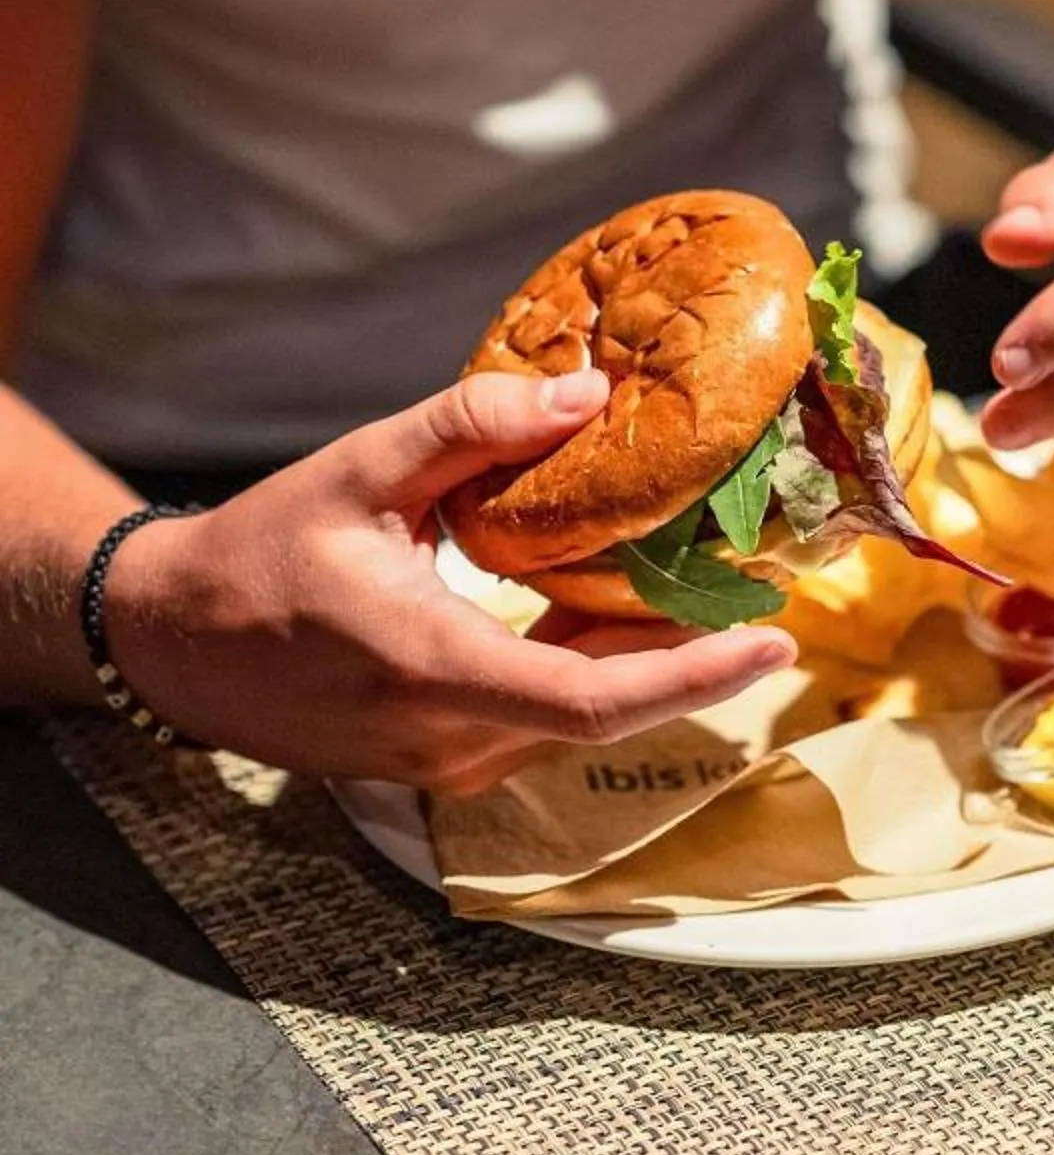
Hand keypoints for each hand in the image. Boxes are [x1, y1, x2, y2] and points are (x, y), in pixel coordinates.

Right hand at [100, 369, 796, 793]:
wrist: (175, 644)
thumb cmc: (259, 552)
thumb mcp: (357, 469)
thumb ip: (470, 426)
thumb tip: (588, 393)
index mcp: (430, 668)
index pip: (592, 700)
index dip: (694, 677)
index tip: (775, 641)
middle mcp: (451, 737)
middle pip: (609, 706)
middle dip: (697, 655)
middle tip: (771, 593)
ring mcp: (450, 761)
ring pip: (584, 716)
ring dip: (654, 661)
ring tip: (724, 594)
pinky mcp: (449, 761)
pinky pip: (549, 718)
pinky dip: (603, 669)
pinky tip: (640, 612)